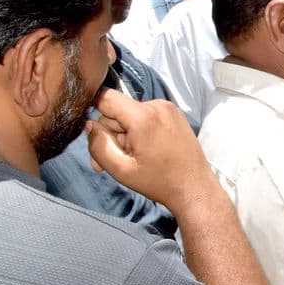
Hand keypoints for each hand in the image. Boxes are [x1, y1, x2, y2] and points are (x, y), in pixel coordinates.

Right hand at [87, 89, 214, 211]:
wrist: (195, 187)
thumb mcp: (120, 169)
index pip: (105, 97)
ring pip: (130, 115)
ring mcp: (169, 108)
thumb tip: (89, 125)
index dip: (92, 111)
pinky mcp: (175, 114)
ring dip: (125, 135)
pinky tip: (144, 151)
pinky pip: (146, 116)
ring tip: (132, 159)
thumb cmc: (159, 182)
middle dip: (111, 134)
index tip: (93, 132)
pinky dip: (140, 132)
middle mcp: (157, 105)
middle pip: (117, 110)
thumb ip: (98, 145)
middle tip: (114, 160)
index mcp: (144, 116)